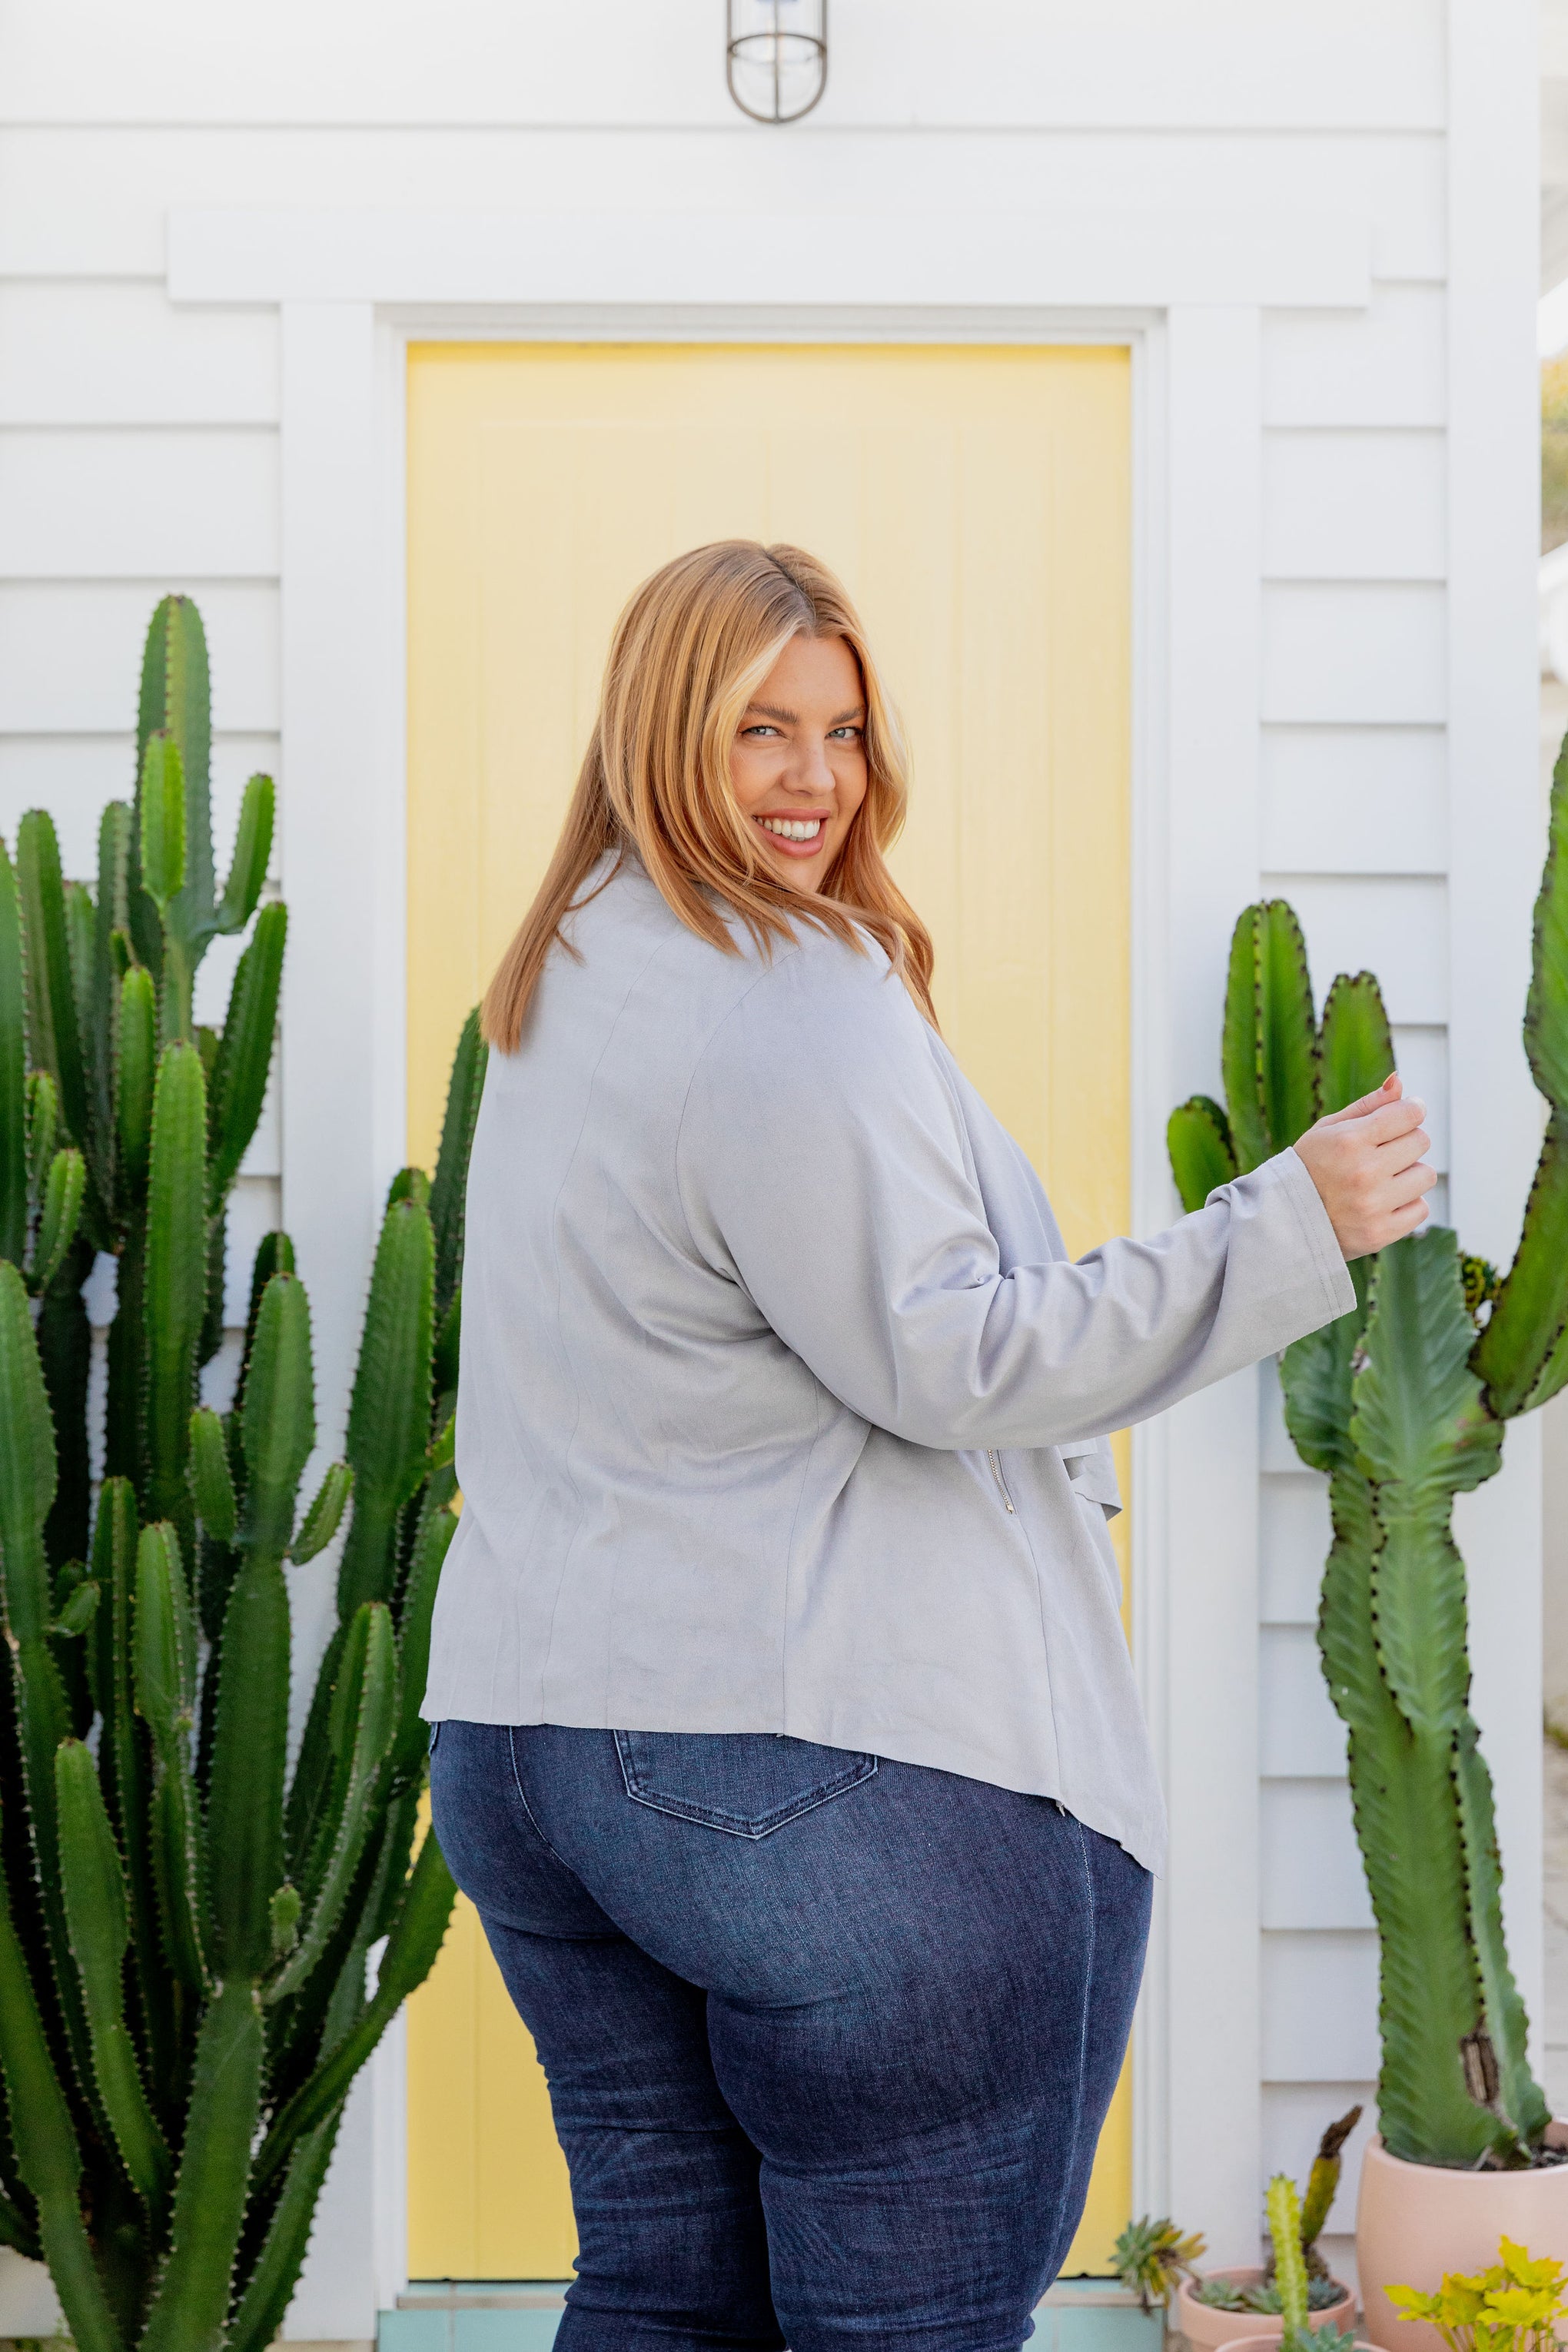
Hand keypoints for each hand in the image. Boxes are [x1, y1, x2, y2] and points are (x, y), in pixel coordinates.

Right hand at [1291, 1072, 1435, 1260]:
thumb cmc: (1309, 1167)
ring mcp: (1373, 1205)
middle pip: (1420, 1142)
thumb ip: (1368, 1105)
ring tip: (1382, 1180)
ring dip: (1410, 1174)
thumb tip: (1399, 1081)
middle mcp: (1363, 1172)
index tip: (1403, 1117)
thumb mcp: (1329, 1130)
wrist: (1284, 1222)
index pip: (1409, 1113)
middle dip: (1406, 1142)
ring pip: (1426, 1175)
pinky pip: (1421, 1209)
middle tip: (1383, 1152)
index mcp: (1349, 1140)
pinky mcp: (1380, 1233)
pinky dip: (1407, 1204)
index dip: (1410, 1111)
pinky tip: (1383, 1203)